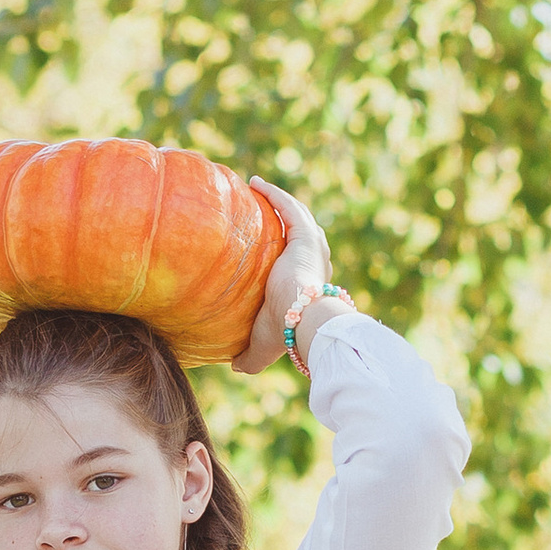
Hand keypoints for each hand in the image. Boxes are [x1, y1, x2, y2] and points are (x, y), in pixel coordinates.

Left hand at [232, 179, 335, 373]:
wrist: (302, 320)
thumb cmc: (285, 335)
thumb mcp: (263, 347)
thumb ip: (250, 356)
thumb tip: (234, 366)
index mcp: (310, 284)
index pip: (298, 259)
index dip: (283, 247)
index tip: (263, 240)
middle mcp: (316, 262)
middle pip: (299, 231)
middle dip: (283, 217)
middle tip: (258, 207)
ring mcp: (313, 246)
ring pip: (296, 215)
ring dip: (278, 199)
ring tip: (256, 187)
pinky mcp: (305, 236)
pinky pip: (288, 207)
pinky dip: (274, 194)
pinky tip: (256, 183)